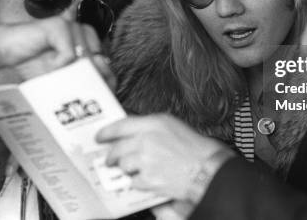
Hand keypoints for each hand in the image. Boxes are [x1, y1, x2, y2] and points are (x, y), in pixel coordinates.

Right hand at [0, 17, 115, 96]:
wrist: (3, 52)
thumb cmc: (33, 65)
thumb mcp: (63, 77)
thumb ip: (84, 79)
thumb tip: (105, 81)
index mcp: (88, 41)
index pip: (107, 65)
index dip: (102, 83)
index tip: (88, 96)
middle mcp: (83, 31)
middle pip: (99, 64)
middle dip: (85, 81)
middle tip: (66, 87)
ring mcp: (72, 26)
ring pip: (85, 60)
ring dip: (68, 74)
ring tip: (53, 74)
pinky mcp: (59, 26)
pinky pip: (68, 55)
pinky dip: (56, 66)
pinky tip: (46, 65)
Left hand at [95, 114, 225, 199]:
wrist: (206, 168)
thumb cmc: (194, 147)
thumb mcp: (171, 125)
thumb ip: (150, 126)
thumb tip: (132, 131)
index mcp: (153, 123)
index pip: (120, 125)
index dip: (106, 132)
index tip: (100, 136)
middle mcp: (146, 140)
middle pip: (117, 148)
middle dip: (111, 156)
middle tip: (110, 159)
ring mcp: (145, 160)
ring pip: (124, 165)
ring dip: (126, 169)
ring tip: (135, 169)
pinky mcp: (148, 179)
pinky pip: (134, 181)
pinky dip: (138, 182)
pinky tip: (148, 178)